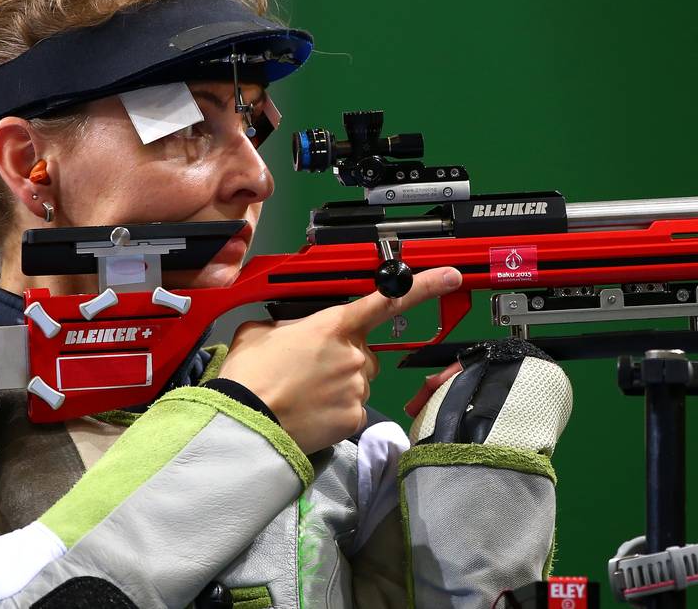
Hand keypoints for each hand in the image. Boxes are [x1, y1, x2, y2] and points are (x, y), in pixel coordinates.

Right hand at [220, 266, 462, 454]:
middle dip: (344, 360)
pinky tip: (311, 413)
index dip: (425, 286)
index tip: (452, 276)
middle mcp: (354, 355)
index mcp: (334, 325)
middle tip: (309, 372)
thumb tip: (292, 331)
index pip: (386, 300)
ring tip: (304, 395)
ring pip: (359, 385)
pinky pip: (354, 412)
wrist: (245, 421)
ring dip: (339, 387)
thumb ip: (288, 325)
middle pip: (364, 354)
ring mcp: (358, 389)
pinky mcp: (354, 419)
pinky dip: (336, 413)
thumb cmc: (249, 376)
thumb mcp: (261, 332)